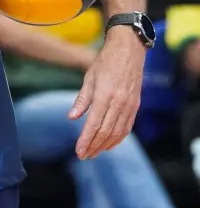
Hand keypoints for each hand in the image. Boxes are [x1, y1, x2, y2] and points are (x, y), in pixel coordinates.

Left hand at [70, 27, 145, 158]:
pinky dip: (118, 138)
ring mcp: (130, 105)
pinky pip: (127, 127)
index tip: (79, 151)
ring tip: (94, 153)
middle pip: (106, 132)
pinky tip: (109, 144)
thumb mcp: (89, 78)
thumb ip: (82, 99)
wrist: (128, 51)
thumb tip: (72, 117)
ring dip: (105, 145)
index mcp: (105, 95)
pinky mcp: (135, 106)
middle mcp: (119, 103)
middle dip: (94, 146)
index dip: (86, 140)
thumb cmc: (105, 62)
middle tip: (84, 156)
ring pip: (118, 132)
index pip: (94, 124)